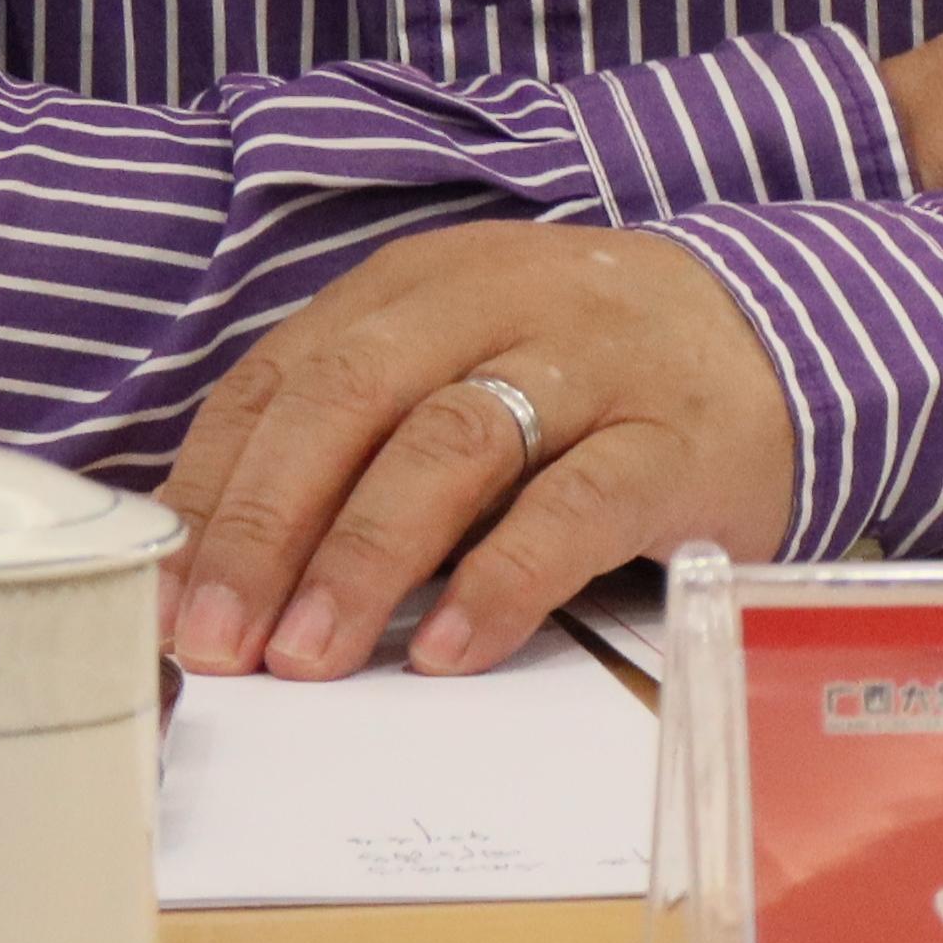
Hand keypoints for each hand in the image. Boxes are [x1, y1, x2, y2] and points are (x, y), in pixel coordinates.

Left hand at [159, 222, 798, 683]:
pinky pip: (575, 509)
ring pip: (452, 446)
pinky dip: (501, 581)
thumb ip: (357, 440)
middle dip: (268, 526)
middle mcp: (495, 303)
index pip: (283, 378)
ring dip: (366, 557)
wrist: (782, 335)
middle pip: (350, 402)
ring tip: (306, 658)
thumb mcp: (457, 367)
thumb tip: (220, 564)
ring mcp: (591, 366)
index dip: (213, 488)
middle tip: (217, 642)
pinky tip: (447, 651)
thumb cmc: (580, 374)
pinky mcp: (675, 441)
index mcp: (416, 285)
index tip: (160, 594)